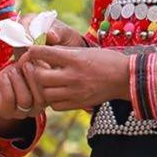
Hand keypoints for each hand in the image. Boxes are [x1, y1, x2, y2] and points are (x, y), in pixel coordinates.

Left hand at [0, 60, 40, 134]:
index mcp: (47, 97)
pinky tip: (4, 77)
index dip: (46, 75)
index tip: (38, 61)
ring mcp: (22, 113)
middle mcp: (37, 109)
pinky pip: (10, 98)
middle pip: (41, 98)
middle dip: (33, 78)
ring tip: (13, 71)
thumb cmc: (15, 76)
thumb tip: (34, 55)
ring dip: (18, 80)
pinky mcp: (7, 113)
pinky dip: (7, 83)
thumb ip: (34, 61)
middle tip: (26, 64)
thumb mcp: (26, 65)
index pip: (53, 92)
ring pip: (25, 99)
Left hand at [16, 43, 131, 110]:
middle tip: (34, 68)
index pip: (44, 53)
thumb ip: (64, 53)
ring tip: (45, 82)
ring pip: (44, 93)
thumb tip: (43, 52)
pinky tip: (55, 93)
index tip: (30, 52)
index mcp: (74, 59)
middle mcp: (73, 76)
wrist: (125, 78)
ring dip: (41, 87)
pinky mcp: (78, 104)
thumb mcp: (85, 51)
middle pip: (39, 76)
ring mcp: (75, 92)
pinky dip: (51, 100)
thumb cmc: (106, 60)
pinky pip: (55, 106)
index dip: (33, 52)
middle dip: (34, 72)